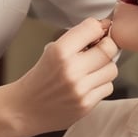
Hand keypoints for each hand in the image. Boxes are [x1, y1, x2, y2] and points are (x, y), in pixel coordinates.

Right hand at [9, 17, 117, 135]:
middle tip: (99, 50)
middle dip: (106, 47)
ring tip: (91, 69)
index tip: (98, 31)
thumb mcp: (51, 50)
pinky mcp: (86, 104)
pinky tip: (88, 84)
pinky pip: (108, 87)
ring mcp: (80, 88)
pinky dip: (101, 84)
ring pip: (112, 69)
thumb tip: (104, 28)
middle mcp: (71, 69)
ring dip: (105, 67)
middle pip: (109, 49)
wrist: (25, 108)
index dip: (99, 28)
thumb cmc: (40, 77)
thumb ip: (77, 40)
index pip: (93, 28)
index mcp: (60, 51)